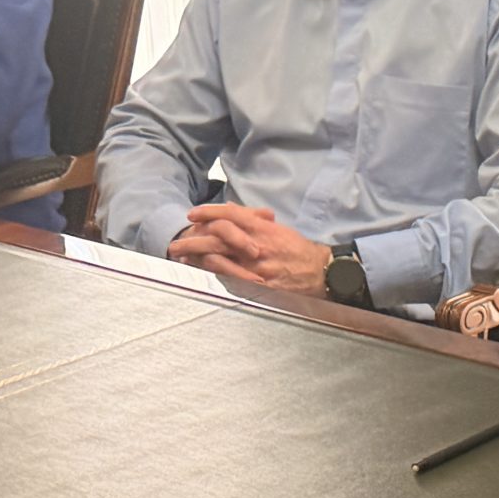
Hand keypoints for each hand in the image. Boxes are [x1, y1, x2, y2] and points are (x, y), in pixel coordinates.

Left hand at [170, 204, 333, 293]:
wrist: (322, 272)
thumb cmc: (299, 252)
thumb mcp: (278, 230)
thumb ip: (255, 221)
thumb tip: (233, 210)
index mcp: (263, 229)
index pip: (230, 214)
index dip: (208, 212)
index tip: (192, 214)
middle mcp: (258, 246)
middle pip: (218, 237)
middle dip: (193, 240)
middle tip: (175, 244)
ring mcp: (258, 267)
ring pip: (221, 260)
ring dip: (198, 260)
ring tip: (182, 261)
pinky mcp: (260, 286)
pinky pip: (232, 281)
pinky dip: (214, 276)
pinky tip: (202, 275)